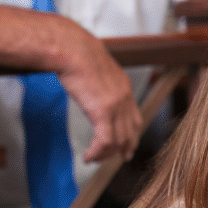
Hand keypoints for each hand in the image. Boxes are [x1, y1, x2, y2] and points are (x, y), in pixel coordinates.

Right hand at [58, 34, 142, 162]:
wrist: (72, 48)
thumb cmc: (77, 55)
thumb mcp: (96, 70)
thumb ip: (100, 83)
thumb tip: (91, 89)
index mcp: (124, 87)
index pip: (135, 118)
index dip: (131, 134)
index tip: (126, 146)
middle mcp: (125, 97)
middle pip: (130, 132)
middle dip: (124, 148)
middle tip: (118, 158)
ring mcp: (116, 105)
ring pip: (118, 140)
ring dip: (106, 154)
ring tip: (94, 158)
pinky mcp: (103, 111)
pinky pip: (105, 141)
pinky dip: (97, 152)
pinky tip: (88, 156)